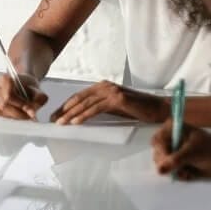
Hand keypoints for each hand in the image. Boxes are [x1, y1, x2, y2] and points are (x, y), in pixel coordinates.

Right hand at [0, 73, 47, 119]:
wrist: (22, 82)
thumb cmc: (28, 85)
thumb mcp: (37, 89)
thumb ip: (39, 99)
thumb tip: (32, 113)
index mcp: (4, 78)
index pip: (9, 96)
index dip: (20, 105)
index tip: (30, 110)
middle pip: (3, 105)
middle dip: (18, 113)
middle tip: (29, 115)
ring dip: (13, 115)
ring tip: (23, 114)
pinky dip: (8, 115)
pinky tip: (16, 113)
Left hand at [50, 80, 167, 124]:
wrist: (157, 109)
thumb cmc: (136, 110)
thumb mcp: (113, 107)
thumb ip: (99, 107)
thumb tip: (82, 115)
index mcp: (102, 87)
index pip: (79, 96)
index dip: (66, 106)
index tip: (56, 116)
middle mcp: (104, 86)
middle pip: (79, 99)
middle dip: (64, 110)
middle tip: (53, 120)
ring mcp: (111, 91)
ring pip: (85, 103)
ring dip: (71, 114)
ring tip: (61, 123)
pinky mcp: (117, 98)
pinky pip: (96, 108)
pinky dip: (84, 115)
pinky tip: (75, 122)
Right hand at [151, 119, 210, 179]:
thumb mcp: (192, 153)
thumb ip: (174, 160)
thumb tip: (159, 170)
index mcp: (173, 129)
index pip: (157, 140)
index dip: (161, 151)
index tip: (168, 159)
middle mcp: (171, 139)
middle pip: (157, 152)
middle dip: (167, 163)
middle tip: (179, 167)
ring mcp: (175, 152)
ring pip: (163, 164)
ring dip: (175, 170)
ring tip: (187, 171)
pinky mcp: (179, 163)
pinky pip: (172, 171)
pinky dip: (180, 174)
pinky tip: (190, 173)